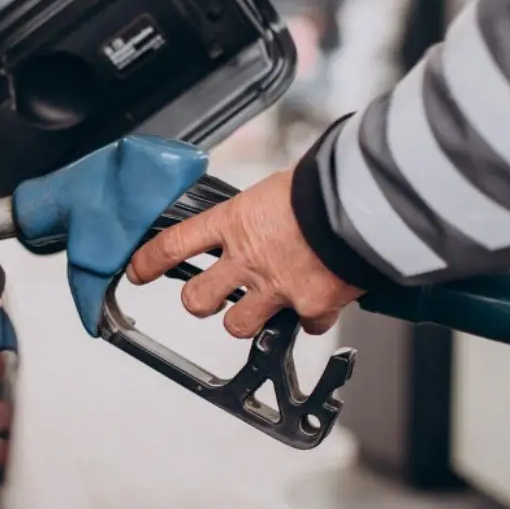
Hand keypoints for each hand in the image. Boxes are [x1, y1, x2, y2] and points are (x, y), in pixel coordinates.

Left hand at [127, 167, 363, 337]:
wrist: (371, 202)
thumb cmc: (329, 183)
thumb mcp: (278, 187)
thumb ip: (260, 210)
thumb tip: (265, 212)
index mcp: (235, 221)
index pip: (175, 243)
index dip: (150, 261)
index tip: (138, 270)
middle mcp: (249, 258)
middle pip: (197, 300)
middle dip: (200, 301)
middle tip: (211, 294)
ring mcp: (278, 287)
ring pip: (238, 324)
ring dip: (249, 318)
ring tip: (265, 303)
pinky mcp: (312, 306)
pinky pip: (304, 325)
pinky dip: (311, 316)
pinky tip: (319, 297)